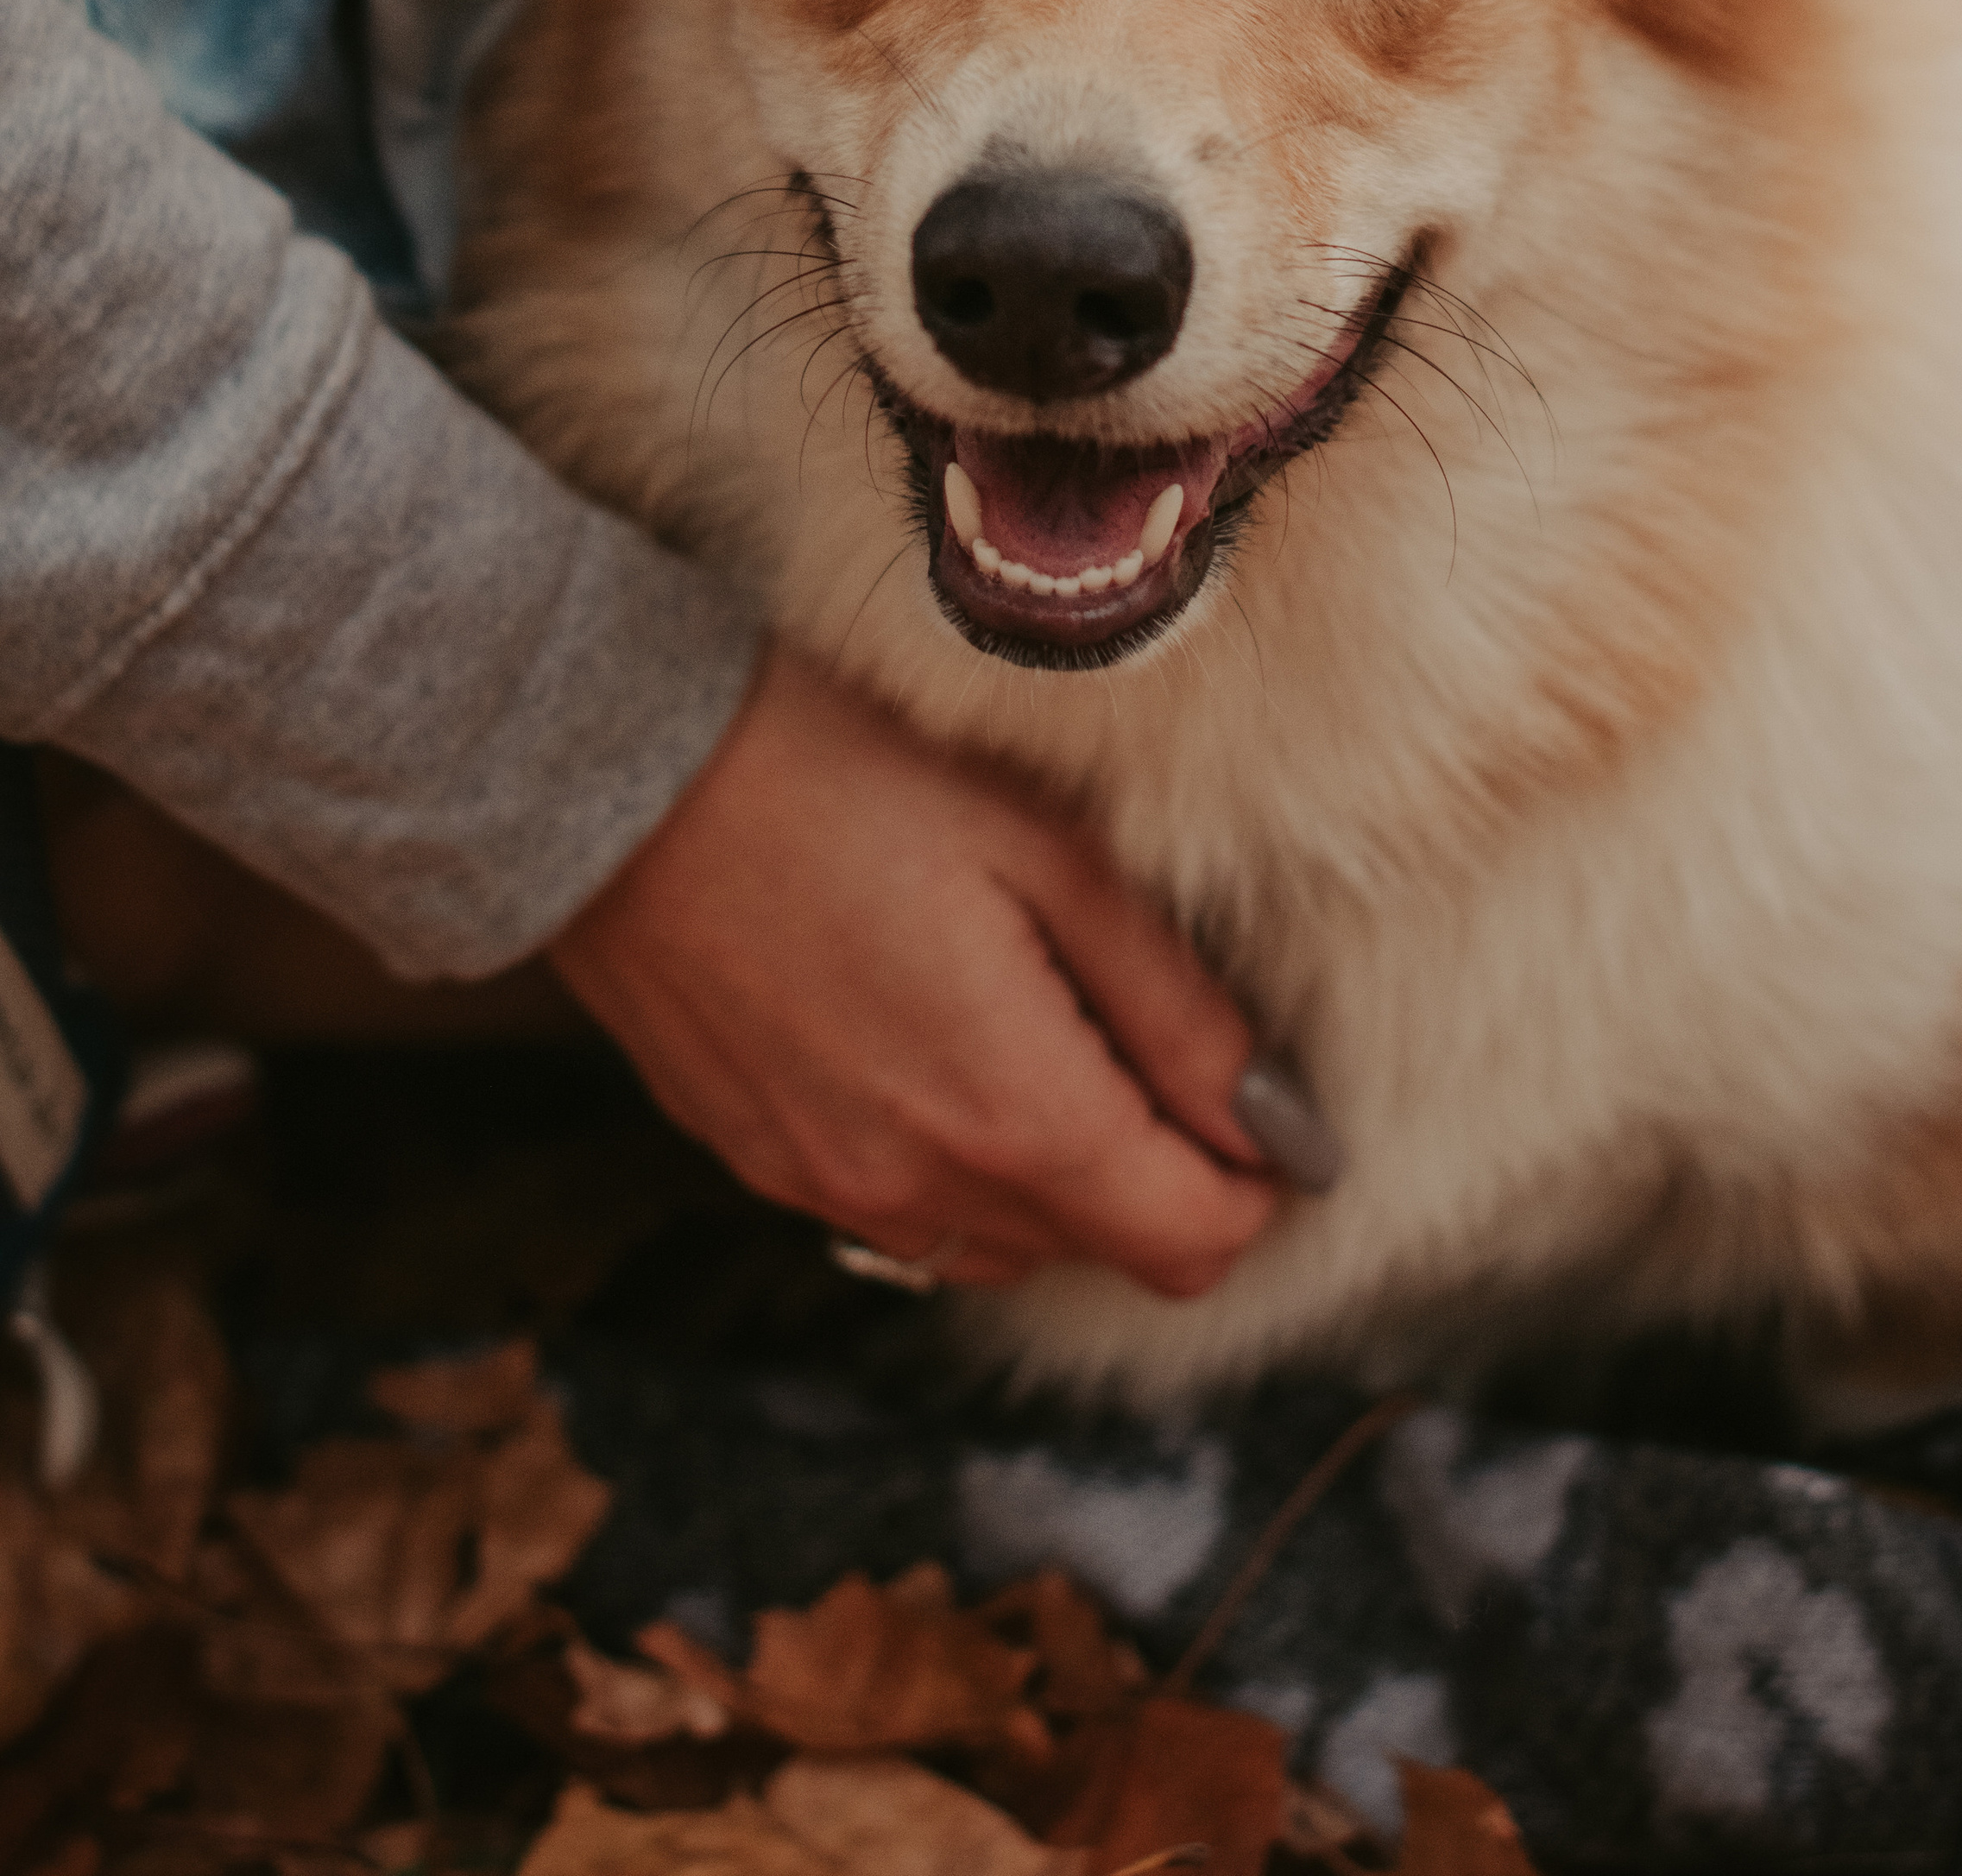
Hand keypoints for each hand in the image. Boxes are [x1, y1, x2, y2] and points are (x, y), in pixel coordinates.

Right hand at [552, 641, 1280, 1293]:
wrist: (620, 773)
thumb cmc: (850, 776)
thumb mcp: (1052, 857)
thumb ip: (1179, 1013)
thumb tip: (1281, 1132)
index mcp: (1014, 1117)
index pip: (1196, 1242)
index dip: (1256, 1174)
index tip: (1255, 1081)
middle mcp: (920, 1190)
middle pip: (1106, 1248)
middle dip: (1159, 1162)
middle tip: (1136, 1008)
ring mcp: (827, 1187)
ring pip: (1004, 1240)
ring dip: (1054, 1166)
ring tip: (1031, 1006)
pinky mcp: (758, 1160)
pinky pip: (904, 1208)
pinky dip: (956, 1152)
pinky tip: (930, 1025)